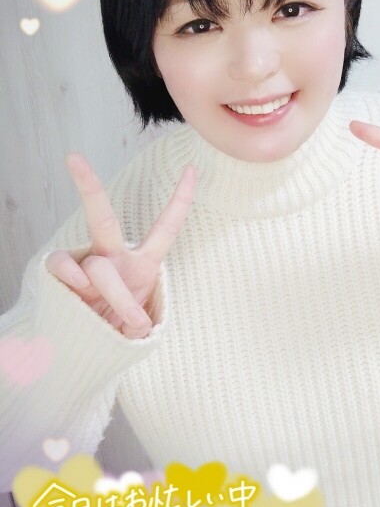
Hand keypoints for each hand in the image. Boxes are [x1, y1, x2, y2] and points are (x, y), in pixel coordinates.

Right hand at [46, 154, 196, 338]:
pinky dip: (72, 279)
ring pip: (99, 269)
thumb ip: (137, 323)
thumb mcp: (137, 330)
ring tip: (128, 319)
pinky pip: (62, 268)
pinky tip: (80, 292)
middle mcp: (113, 257)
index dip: (180, 199)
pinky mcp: (62, 277)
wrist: (89, 349)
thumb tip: (128, 319)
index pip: (165, 228)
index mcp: (143, 263)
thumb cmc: (119, 330)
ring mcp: (86, 266)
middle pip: (102, 219)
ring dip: (116, 294)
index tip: (191, 169)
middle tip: (73, 157)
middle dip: (89, 187)